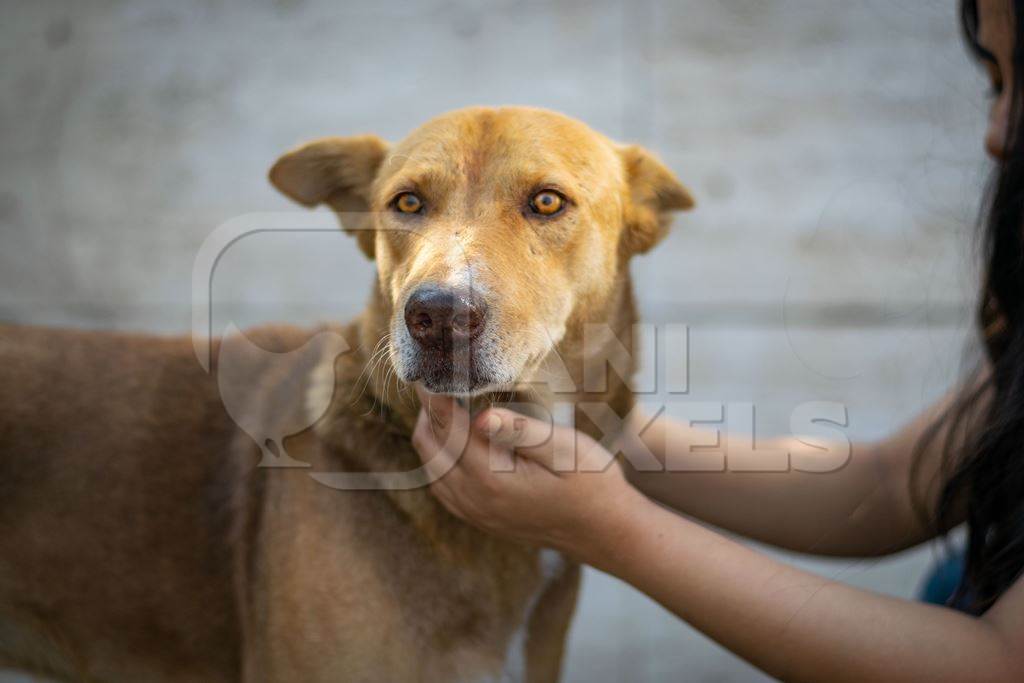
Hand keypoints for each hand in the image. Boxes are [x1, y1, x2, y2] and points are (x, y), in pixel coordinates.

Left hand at [411, 386, 643, 563]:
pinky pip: (443, 488)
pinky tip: (454, 443)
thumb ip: (520, 432)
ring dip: (432, 436)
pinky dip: (440, 460)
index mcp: (491, 478)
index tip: (428, 369)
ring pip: (431, 469)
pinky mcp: (480, 519)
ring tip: (443, 406)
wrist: (605, 531)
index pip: (449, 428)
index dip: (435, 396)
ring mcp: (475, 513)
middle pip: (430, 448)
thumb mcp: (563, 448)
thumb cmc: (591, 481)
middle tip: (437, 381)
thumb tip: (481, 417)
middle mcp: (474, 499)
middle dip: (429, 413)